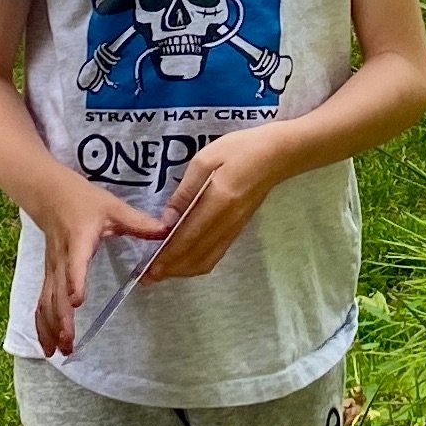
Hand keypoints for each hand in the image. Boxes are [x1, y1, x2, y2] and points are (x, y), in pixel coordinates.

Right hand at [26, 169, 171, 357]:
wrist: (49, 193)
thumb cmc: (83, 200)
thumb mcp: (113, 207)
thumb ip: (139, 222)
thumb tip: (169, 228)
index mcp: (79, 241)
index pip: (75, 264)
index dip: (74, 281)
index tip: (76, 301)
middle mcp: (62, 259)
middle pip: (56, 292)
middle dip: (61, 319)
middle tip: (69, 342)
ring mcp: (52, 269)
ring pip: (46, 302)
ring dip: (50, 327)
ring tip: (58, 351)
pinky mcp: (48, 275)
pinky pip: (41, 302)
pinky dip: (42, 324)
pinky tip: (47, 345)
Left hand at [149, 127, 294, 280]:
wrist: (276, 155)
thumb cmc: (239, 149)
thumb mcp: (205, 159)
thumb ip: (185, 190)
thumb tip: (168, 220)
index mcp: (219, 201)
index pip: (189, 236)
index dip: (169, 255)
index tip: (150, 268)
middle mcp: (228, 221)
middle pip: (197, 255)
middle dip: (172, 269)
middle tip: (149, 277)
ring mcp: (235, 227)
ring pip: (208, 259)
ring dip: (184, 269)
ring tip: (162, 271)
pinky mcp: (238, 228)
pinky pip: (216, 253)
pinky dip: (197, 262)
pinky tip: (184, 260)